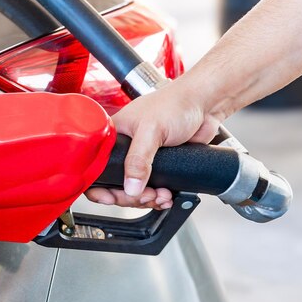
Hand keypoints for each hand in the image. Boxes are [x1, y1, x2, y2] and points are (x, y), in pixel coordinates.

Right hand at [85, 78, 223, 208]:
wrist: (204, 104)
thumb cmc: (176, 103)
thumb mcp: (151, 130)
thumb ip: (138, 160)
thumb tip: (130, 187)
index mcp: (115, 135)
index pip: (96, 166)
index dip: (99, 186)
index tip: (109, 197)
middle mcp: (126, 148)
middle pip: (116, 184)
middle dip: (131, 196)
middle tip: (145, 196)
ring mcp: (143, 159)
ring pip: (135, 190)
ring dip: (147, 198)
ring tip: (161, 195)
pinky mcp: (159, 165)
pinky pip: (152, 189)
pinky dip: (159, 197)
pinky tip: (166, 195)